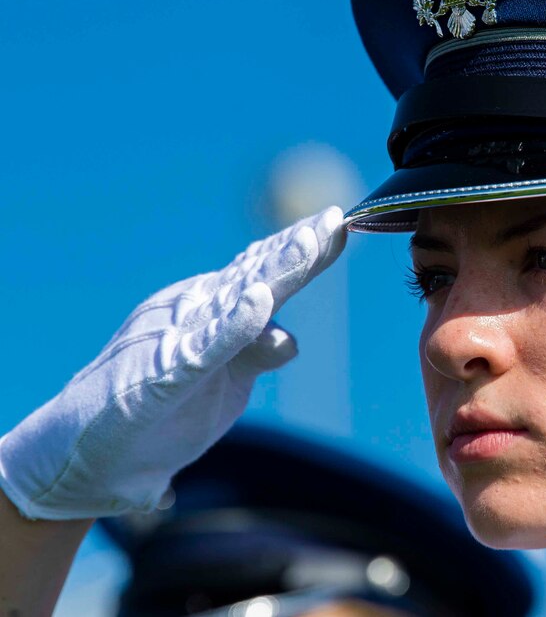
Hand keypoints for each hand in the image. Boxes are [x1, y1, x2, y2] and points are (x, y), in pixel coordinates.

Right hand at [0, 207, 346, 519]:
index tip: (336, 224)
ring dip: (273, 272)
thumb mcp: (220, 384)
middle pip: (254, 276)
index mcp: (208, 313)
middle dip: (295, 250)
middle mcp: (192, 315)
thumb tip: (288, 339)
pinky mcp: (161, 376)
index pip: (259, 274)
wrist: (80, 455)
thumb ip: (255, 356)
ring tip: (309, 244)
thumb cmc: (156, 413)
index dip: (297, 251)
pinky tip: (259, 302)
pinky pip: (205, 347)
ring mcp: (176, 341)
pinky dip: (234, 326)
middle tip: (333, 220)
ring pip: (233, 300)